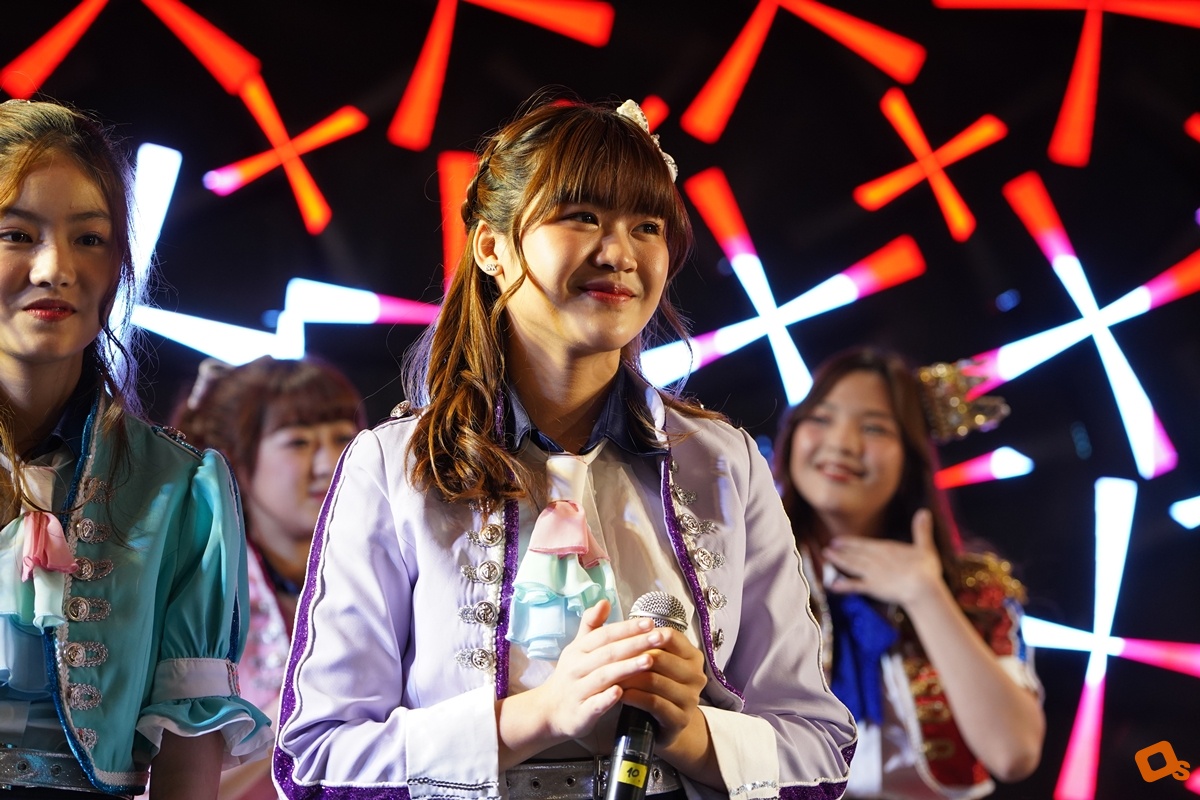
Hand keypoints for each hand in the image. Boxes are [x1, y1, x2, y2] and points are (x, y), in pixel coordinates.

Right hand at [526, 599, 666, 741]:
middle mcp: (576, 667)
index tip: (650, 622)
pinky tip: (621, 693)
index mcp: (578, 650)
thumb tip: (604, 601)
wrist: (549, 711)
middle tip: (659, 637)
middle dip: (634, 644)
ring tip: (649, 661)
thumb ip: (592, 625)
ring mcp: (577, 690)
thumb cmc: (572, 675)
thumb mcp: (578, 648)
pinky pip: (593, 705)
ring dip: (626, 668)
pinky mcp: (579, 713)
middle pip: (607, 653)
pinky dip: (606, 699)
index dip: (627, 628)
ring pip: (603, 677)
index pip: (604, 635)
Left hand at [614, 625, 707, 748]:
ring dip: (629, 677)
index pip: (669, 636)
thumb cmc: (651, 686)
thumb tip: (603, 603)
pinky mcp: (680, 719)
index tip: (622, 635)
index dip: (643, 634)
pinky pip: (654, 703)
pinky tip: (619, 695)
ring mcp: (691, 698)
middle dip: (632, 656)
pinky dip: (634, 697)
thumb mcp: (646, 659)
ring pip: (655, 680)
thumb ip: (628, 633)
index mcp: (691, 655)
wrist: (661, 726)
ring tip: (608, 675)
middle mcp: (696, 674)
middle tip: (607, 656)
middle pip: (660, 658)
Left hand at [822, 508, 943, 607]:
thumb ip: (922, 530)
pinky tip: (833, 585)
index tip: (838, 540)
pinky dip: (844, 586)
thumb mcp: (925, 547)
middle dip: (840, 551)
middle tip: (827, 548)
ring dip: (838, 561)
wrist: (921, 588)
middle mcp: (875, 560)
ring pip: (851, 566)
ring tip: (826, 557)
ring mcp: (872, 574)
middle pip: (855, 554)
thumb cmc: (925, 568)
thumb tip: (924, 511)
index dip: (850, 543)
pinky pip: (855, 586)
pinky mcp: (873, 588)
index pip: (864, 544)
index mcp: (886, 549)